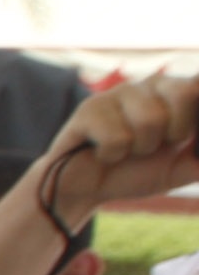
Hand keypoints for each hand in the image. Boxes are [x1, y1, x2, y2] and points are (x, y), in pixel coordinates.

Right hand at [41, 71, 198, 221]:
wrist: (87, 190)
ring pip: (150, 121)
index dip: (193, 117)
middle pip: (185, 95)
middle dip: (174, 133)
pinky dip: (112, 156)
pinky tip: (102, 153)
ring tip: (126, 151)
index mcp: (177, 92)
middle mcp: (151, 84)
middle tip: (154, 146)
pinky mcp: (89, 109)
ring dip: (139, 149)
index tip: (180, 137)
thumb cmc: (135, 173)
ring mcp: (118, 93)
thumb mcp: (182, 167)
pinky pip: (116, 138)